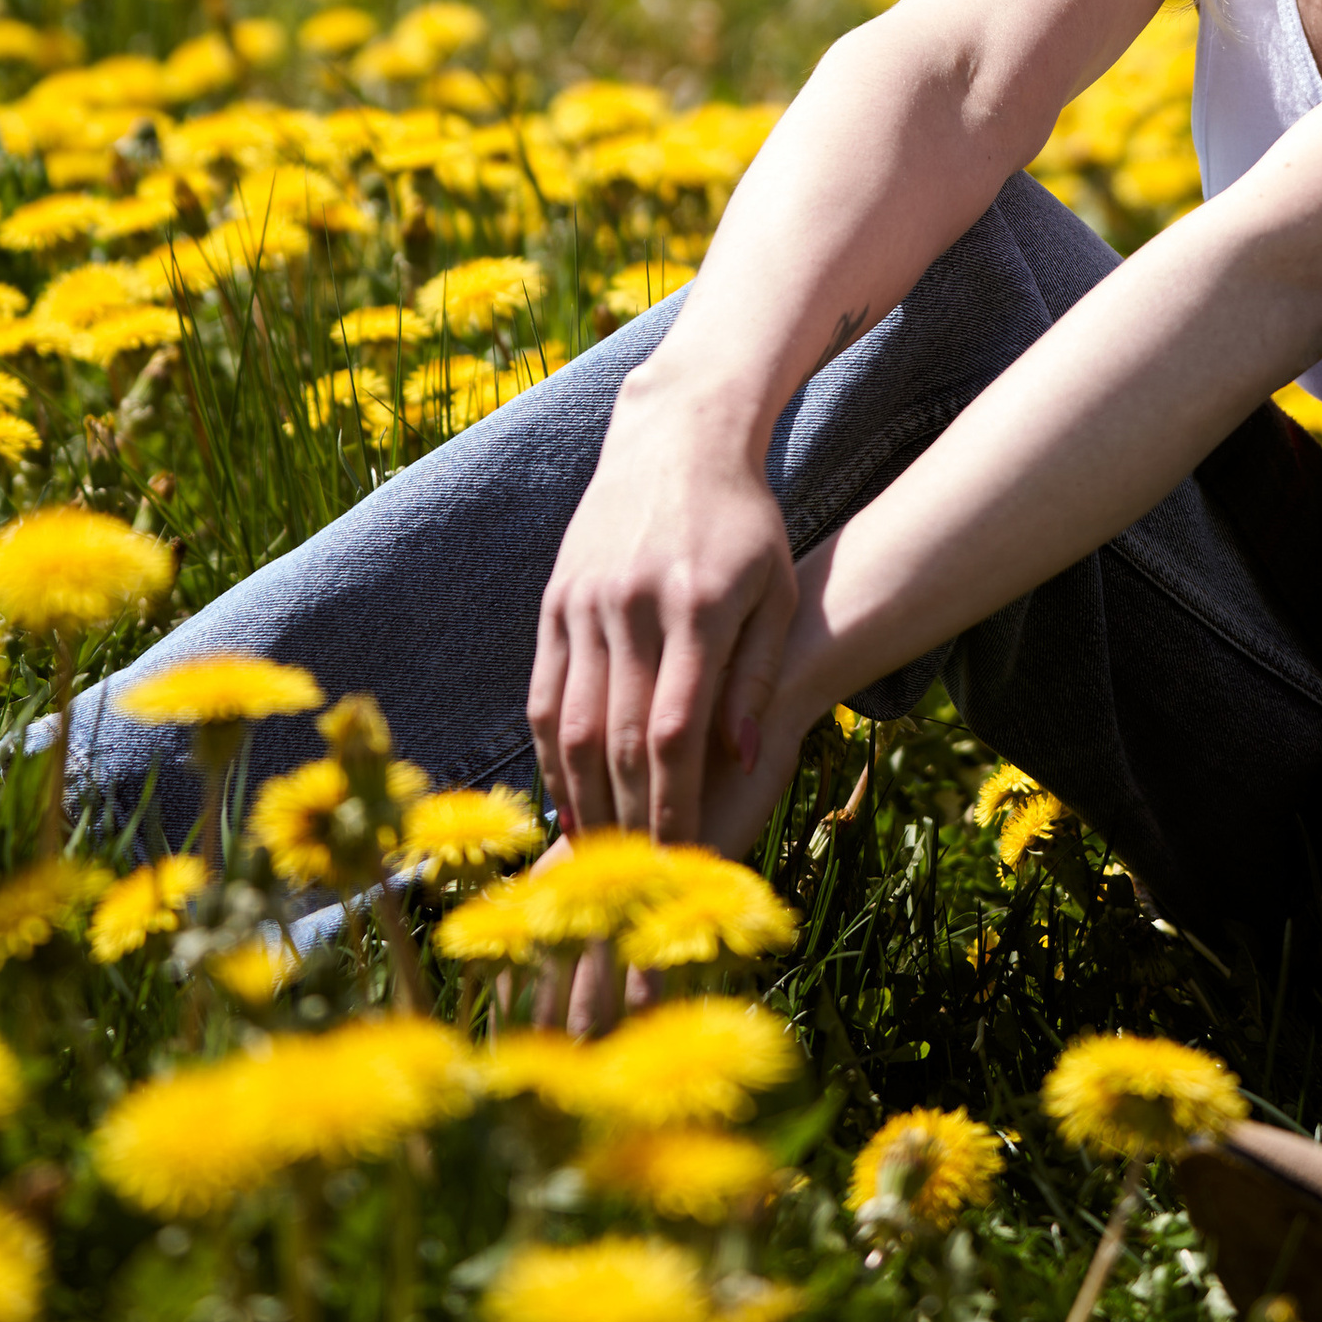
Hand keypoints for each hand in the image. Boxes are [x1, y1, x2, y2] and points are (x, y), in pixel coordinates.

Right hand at [528, 364, 803, 857]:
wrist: (676, 438)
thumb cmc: (745, 522)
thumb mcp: (776, 589)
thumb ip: (757, 673)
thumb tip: (743, 758)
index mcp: (697, 606)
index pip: (676, 730)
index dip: (673, 803)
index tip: (680, 859)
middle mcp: (633, 606)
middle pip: (621, 738)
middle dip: (629, 817)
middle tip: (635, 883)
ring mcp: (584, 603)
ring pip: (574, 723)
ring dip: (583, 796)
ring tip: (598, 855)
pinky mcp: (554, 600)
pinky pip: (545, 693)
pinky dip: (551, 752)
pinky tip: (565, 795)